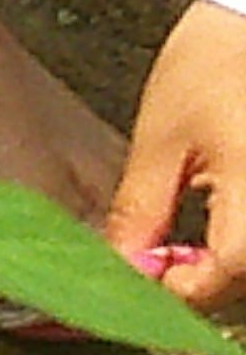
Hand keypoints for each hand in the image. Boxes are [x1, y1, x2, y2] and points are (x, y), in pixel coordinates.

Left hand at [105, 0, 245, 308]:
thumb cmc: (211, 65)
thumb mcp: (162, 145)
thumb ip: (141, 215)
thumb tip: (121, 272)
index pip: (222, 278)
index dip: (174, 288)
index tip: (137, 273)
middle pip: (245, 276)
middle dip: (198, 281)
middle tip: (153, 259)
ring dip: (220, 265)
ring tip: (177, 246)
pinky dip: (238, 245)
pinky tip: (212, 228)